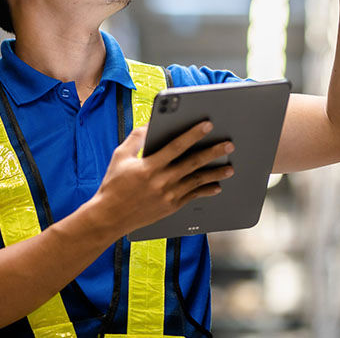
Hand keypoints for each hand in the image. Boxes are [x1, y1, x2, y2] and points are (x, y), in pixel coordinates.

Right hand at [90, 122, 234, 235]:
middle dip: (213, 152)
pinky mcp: (171, 207)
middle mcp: (161, 181)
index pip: (176, 146)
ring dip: (215, 174)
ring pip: (197, 181)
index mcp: (148, 166)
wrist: (109, 217)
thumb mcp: (120, 156)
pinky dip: (205, 190)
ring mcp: (168, 196)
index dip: (193, 134)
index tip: (207, 125)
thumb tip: (150, 124)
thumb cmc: (113, 185)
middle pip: (192, 163)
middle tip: (229, 144)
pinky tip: (217, 185)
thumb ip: (136, 138)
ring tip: (230, 167)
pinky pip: (193, 196)